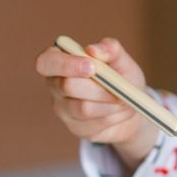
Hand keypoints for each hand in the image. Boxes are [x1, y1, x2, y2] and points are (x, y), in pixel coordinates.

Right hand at [35, 37, 158, 167]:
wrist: (131, 105)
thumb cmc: (121, 77)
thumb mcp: (121, 60)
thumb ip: (110, 49)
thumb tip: (92, 50)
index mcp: (59, 61)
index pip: (46, 62)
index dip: (66, 65)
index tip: (92, 67)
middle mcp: (54, 84)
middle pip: (67, 86)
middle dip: (99, 87)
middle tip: (119, 87)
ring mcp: (62, 109)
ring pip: (83, 108)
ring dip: (110, 103)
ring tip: (123, 99)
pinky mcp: (75, 127)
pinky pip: (95, 124)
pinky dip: (114, 116)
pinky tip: (119, 111)